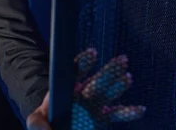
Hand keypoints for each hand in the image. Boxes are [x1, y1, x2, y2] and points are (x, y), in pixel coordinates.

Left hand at [26, 48, 145, 129]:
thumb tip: (41, 126)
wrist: (57, 129)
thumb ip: (37, 123)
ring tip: (128, 78)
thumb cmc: (46, 123)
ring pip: (108, 93)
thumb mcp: (36, 122)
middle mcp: (82, 94)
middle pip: (96, 80)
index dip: (83, 63)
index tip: (92, 53)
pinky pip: (117, 114)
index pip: (74, 73)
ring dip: (118, 85)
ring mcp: (94, 106)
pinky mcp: (102, 118)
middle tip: (122, 59)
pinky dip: (128, 112)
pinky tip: (139, 109)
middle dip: (109, 70)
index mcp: (66, 90)